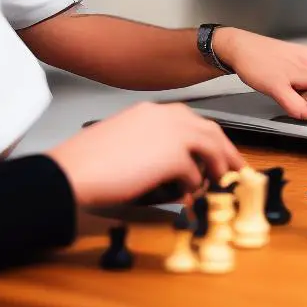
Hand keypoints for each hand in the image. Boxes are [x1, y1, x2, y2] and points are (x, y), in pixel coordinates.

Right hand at [47, 102, 243, 207]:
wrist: (70, 172)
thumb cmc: (87, 163)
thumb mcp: (125, 142)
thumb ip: (152, 146)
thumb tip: (174, 165)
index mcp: (151, 111)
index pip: (192, 121)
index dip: (209, 138)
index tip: (218, 152)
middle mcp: (166, 116)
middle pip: (210, 130)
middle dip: (226, 150)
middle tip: (235, 168)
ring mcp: (172, 133)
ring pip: (210, 147)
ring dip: (216, 168)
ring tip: (217, 184)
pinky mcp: (173, 155)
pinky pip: (194, 172)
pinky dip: (193, 185)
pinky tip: (186, 195)